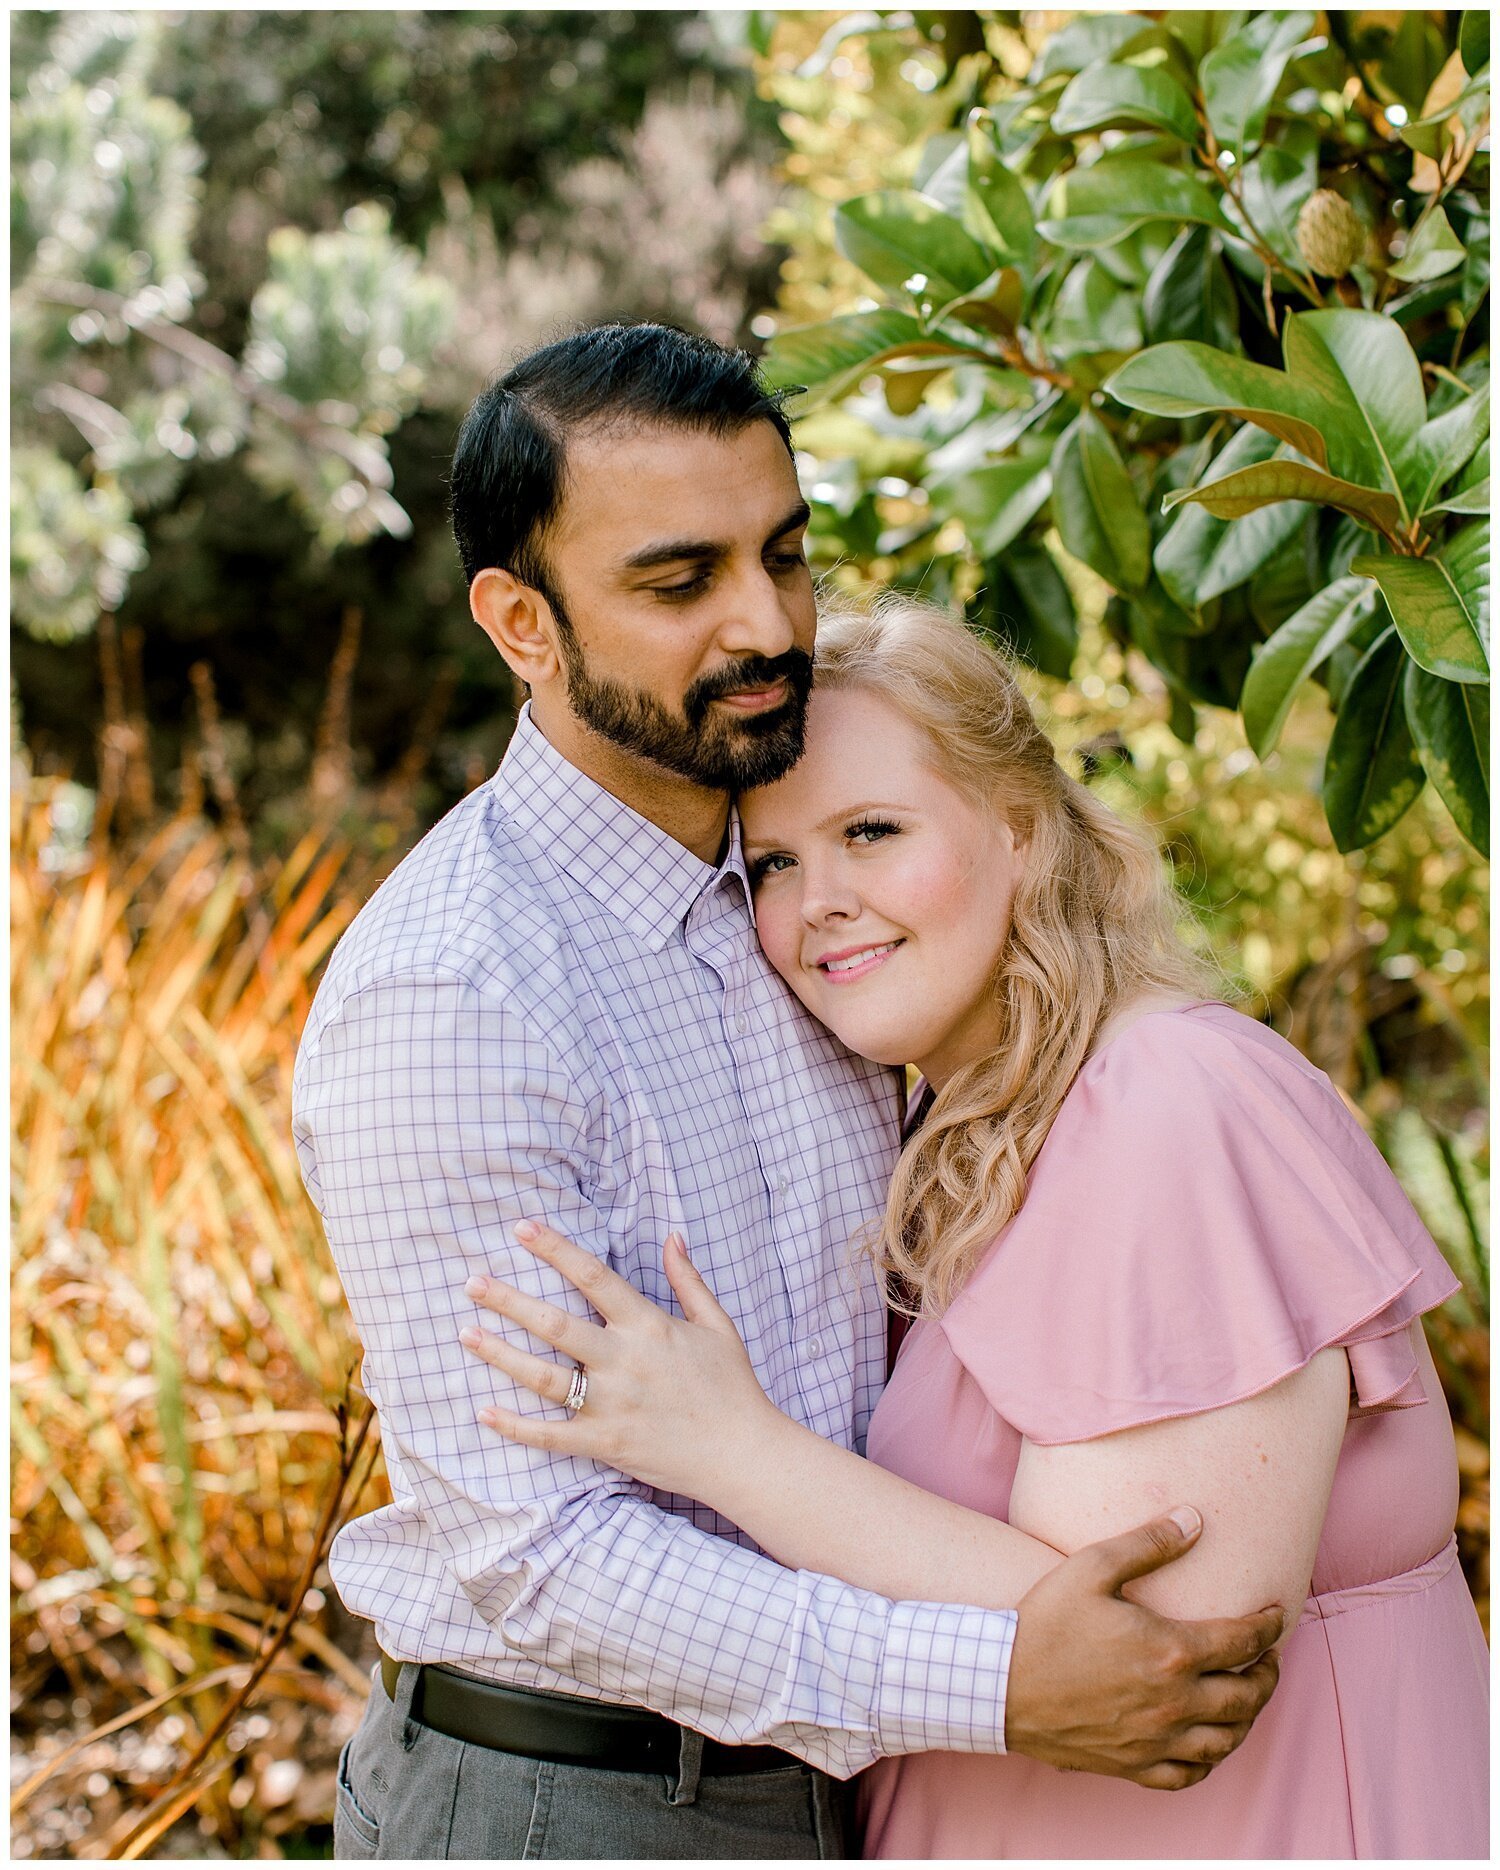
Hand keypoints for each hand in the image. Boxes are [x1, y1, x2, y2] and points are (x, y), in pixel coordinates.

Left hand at [460, 1222, 779, 1500]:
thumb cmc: (732, 1386)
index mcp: (648, 1325)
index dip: (555, 1249)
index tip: (522, 1228)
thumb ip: (688, 1280)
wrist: (743, 1454)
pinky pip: (551, 1435)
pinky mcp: (605, 1443)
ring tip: (467, 1334)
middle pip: (554, 1323)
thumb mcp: (716, 1325)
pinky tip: (484, 1412)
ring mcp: (611, 1405)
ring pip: (542, 1377)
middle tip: (472, 1282)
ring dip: (500, 1354)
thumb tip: (672, 1237)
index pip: (593, 1276)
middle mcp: (624, 1360)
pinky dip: (515, 1426)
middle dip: (508, 1300)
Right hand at [1006, 1508, 1283, 1789]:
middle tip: (1270, 1659)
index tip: (1278, 1615)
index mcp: (1170, 1651)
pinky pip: (1189, 1774)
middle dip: (1268, 1675)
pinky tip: (1209, 1743)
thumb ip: (1148, 1542)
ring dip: (1248, 1718)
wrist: (998, 1683)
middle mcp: (1173, 1702)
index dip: (1268, 1626)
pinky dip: (1210, 1759)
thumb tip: (1195, 1520)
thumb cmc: (1044, 1622)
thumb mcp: (1092, 1567)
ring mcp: (1156, 1740)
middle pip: (1247, 1696)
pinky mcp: (1134, 1765)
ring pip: (1226, 1740)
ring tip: (1248, 1697)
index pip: (1243, 1641)